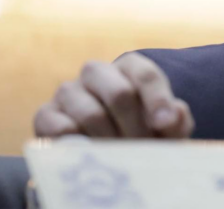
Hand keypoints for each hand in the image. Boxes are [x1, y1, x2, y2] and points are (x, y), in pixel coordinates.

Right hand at [34, 53, 194, 137]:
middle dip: (135, 125)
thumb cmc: (141, 132)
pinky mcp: (46, 114)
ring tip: (122, 156)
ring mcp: (69, 91)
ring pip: (91, 114)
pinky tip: (94, 152)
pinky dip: (82, 145)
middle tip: (142, 147)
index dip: (158, 100)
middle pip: (119, 92)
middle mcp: (96, 72)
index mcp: (129, 67)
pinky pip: (62, 129)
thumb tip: (176, 113)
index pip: (145, 74)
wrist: (103, 148)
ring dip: (111, 141)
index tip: (164, 124)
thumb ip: (176, 121)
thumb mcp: (165, 129)